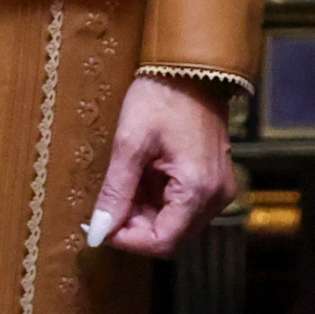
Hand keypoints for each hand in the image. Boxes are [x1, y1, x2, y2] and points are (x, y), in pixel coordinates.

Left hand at [89, 73, 239, 256]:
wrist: (190, 70)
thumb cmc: (160, 99)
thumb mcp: (129, 144)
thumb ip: (116, 192)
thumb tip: (98, 230)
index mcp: (198, 191)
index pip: (162, 243)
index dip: (127, 241)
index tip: (97, 227)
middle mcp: (215, 198)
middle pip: (170, 237)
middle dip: (134, 227)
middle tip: (105, 205)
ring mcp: (217, 191)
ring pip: (175, 224)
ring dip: (143, 214)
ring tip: (122, 184)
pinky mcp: (212, 182)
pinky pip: (181, 207)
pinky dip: (156, 202)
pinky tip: (140, 178)